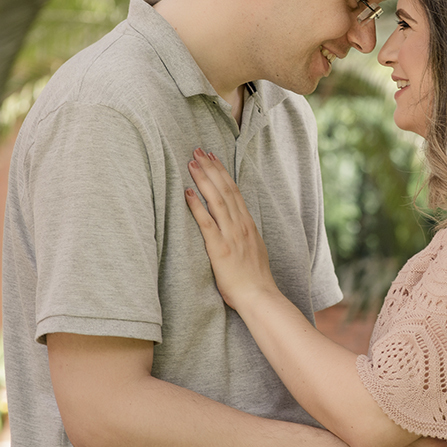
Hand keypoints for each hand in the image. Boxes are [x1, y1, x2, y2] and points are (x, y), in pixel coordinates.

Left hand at [185, 148, 275, 308]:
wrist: (259, 296)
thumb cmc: (254, 278)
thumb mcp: (253, 249)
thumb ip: (244, 235)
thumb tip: (236, 226)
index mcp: (247, 224)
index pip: (234, 191)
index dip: (222, 172)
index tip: (212, 157)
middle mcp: (240, 224)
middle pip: (225, 189)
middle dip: (211, 168)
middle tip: (198, 151)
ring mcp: (230, 235)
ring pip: (216, 200)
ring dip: (203, 180)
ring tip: (191, 163)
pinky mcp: (219, 248)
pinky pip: (206, 222)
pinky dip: (197, 206)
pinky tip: (187, 192)